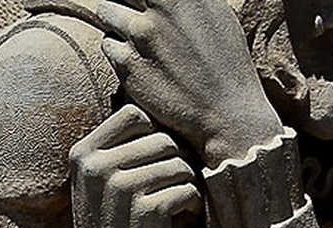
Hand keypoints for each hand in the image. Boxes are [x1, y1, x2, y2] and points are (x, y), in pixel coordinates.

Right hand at [60, 104, 201, 227]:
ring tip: (176, 201)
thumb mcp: (101, 181)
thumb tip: (166, 107)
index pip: (136, 115)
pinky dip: (192, 201)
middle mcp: (98, 167)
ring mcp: (121, 189)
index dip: (156, 132)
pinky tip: (182, 215)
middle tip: (174, 185)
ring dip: (186, 182)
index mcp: (84, 154)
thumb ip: (121, 146)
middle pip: (163, 138)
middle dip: (177, 160)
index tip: (158, 159)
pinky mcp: (146, 211)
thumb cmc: (111, 225)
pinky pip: (187, 187)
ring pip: (179, 162)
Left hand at [88, 0, 286, 167]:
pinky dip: (115, 48)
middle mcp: (162, 6)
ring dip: (115, 19)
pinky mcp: (127, 64)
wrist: (226, 110)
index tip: (139, 2)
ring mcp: (141, 34)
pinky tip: (133, 59)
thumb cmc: (225, 60)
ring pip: (106, 10)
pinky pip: (106, 43)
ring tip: (134, 34)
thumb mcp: (214, 12)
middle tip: (135, 12)